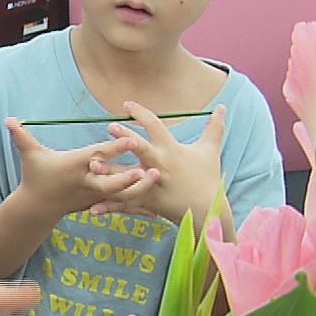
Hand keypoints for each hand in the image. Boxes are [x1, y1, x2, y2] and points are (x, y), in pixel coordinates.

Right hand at [7, 118, 153, 217]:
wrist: (37, 207)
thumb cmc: (35, 175)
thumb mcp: (29, 155)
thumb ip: (20, 136)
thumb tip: (7, 119)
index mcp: (73, 166)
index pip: (96, 156)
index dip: (113, 148)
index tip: (131, 140)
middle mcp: (85, 182)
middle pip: (109, 182)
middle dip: (128, 177)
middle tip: (148, 169)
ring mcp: (92, 196)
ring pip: (120, 196)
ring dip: (139, 189)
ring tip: (156, 177)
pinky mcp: (98, 204)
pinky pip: (120, 206)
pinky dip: (137, 206)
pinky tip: (156, 207)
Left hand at [91, 103, 227, 225]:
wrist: (207, 210)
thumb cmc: (207, 178)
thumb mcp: (210, 150)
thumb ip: (214, 127)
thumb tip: (223, 107)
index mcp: (172, 150)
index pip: (156, 126)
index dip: (141, 113)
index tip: (127, 104)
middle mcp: (161, 166)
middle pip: (142, 149)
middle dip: (126, 138)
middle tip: (110, 127)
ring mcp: (154, 185)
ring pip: (128, 178)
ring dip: (110, 173)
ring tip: (92, 167)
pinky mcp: (148, 202)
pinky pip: (126, 204)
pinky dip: (109, 206)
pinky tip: (92, 208)